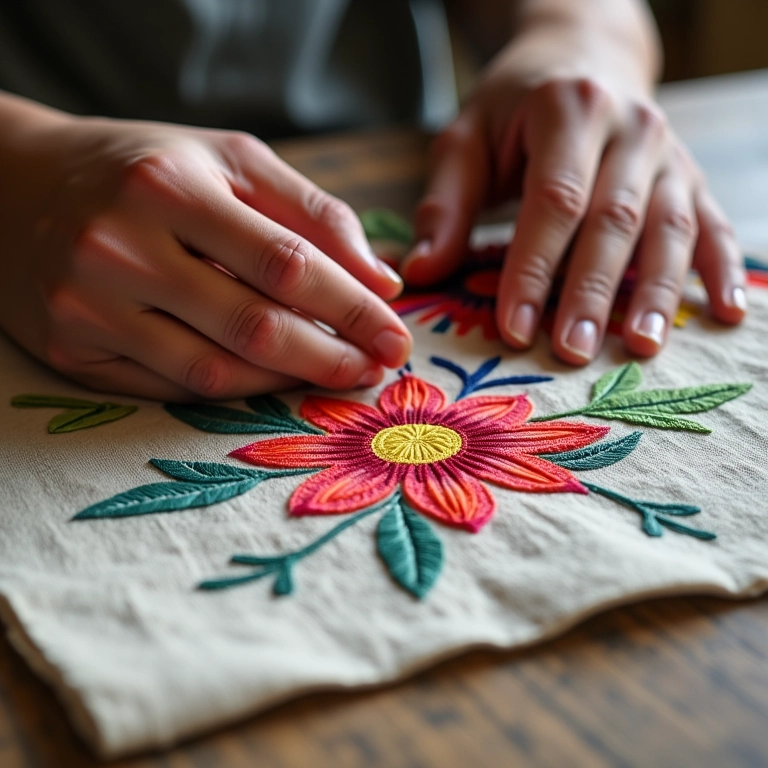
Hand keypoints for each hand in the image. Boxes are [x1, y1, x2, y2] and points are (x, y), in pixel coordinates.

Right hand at [0, 106, 409, 398]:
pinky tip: (272, 380)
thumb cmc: (143, 169)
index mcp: (171, 185)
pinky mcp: (70, 351)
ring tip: (335, 374)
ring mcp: (88, 306)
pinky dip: (234, 389)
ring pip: (213, 369)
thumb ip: (312, 213)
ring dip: (288, 380)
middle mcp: (122, 247)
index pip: (288, 262)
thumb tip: (382, 281)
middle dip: (331, 355)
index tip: (396, 335)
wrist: (15, 184)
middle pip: (254, 324)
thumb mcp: (228, 160)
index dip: (353, 308)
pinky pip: (172, 387)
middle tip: (377, 367)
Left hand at [402, 20, 745, 362]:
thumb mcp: (466, 140)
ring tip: (641, 348)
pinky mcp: (690, 177)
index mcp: (569, 110)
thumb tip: (419, 271)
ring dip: (657, 293)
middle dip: (591, 292)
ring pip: (668, 228)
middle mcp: (630, 128)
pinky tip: (725, 312)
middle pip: (613, 221)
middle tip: (573, 351)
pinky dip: (722, 268)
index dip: (533, 268)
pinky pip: (712, 224)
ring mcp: (667, 154)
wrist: (582, 57)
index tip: (514, 328)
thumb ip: (444, 205)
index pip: (554, 201)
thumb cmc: (515, 108)